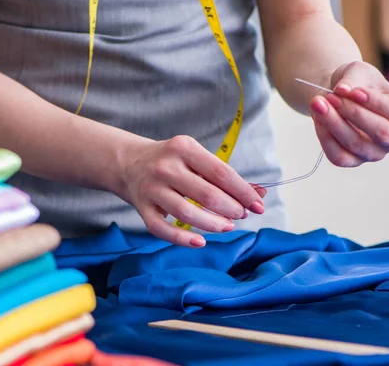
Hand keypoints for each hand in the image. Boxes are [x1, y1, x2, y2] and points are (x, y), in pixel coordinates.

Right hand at [120, 135, 265, 247]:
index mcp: (184, 148)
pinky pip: (162, 229)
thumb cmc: (174, 163)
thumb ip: (225, 177)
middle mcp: (166, 166)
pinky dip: (182, 238)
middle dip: (231, 209)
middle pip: (207, 194)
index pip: (221, 173)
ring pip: (186, 213)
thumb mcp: (197, 159)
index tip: (258, 206)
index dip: (243, 192)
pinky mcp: (141, 207)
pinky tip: (201, 241)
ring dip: (213, 224)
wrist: (130, 163)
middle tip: (241, 215)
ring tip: (227, 226)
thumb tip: (259, 195)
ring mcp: (151, 188)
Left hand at [309, 61, 388, 166]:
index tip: (354, 91)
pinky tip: (317, 118)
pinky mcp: (354, 161)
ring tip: (318, 103)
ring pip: (357, 145)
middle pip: (382, 133)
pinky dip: (325, 137)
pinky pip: (339, 156)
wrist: (339, 95)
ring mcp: (376, 153)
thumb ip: (354, 78)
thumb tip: (342, 90)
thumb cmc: (358, 83)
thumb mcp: (359, 71)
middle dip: (354, 113)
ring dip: (334, 123)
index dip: (377, 103)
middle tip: (331, 96)